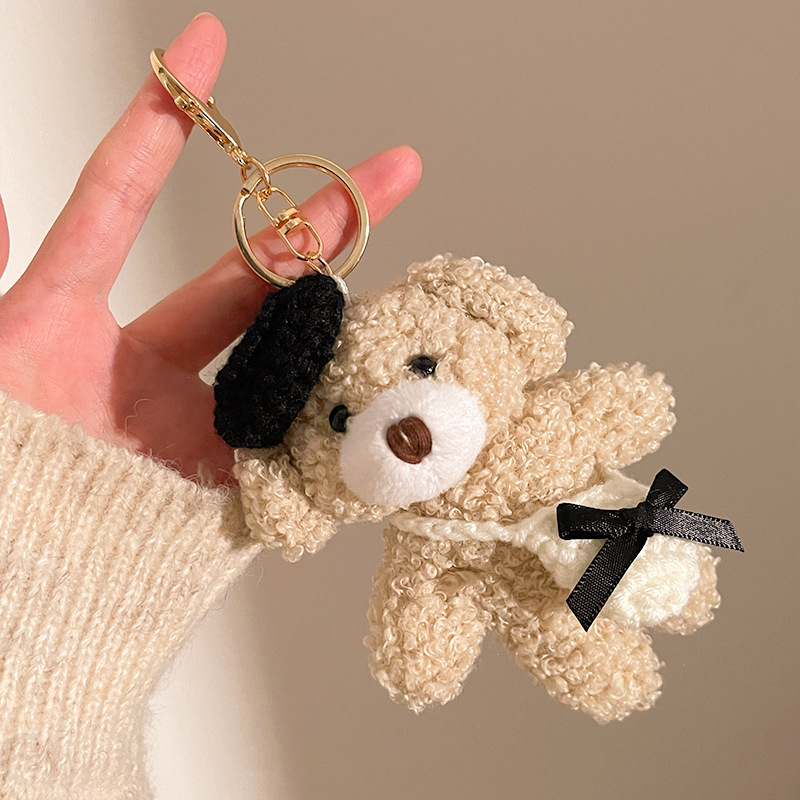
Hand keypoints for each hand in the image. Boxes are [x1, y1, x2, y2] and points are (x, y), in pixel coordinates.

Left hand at [0, 14, 420, 484]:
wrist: (23, 594)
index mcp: (69, 322)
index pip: (121, 200)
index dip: (163, 121)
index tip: (205, 40)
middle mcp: (146, 365)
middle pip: (246, 277)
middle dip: (319, 220)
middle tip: (389, 171)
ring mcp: (195, 423)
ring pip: (288, 357)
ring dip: (346, 321)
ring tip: (413, 293)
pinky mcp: (227, 483)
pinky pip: (294, 446)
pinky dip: (343, 423)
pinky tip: (396, 389)